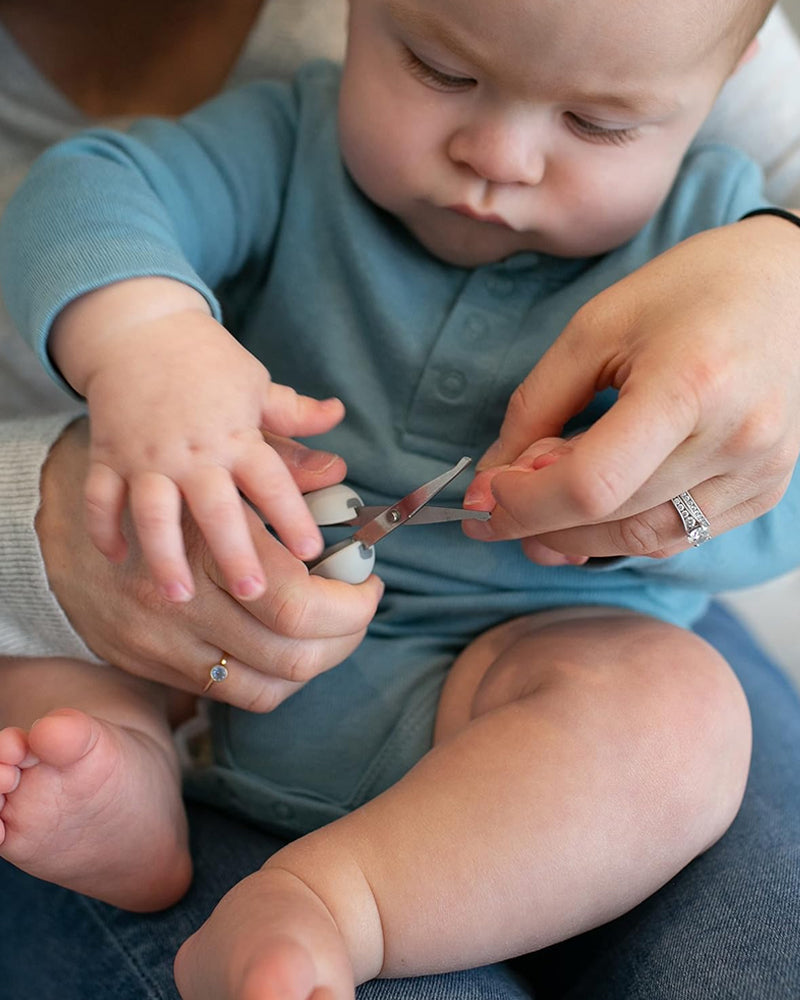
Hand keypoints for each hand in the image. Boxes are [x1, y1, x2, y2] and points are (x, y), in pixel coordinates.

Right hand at [36, 419, 383, 711]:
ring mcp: (163, 632)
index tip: (370, 580)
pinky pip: (227, 696)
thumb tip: (340, 474)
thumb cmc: (153, 480)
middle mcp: (185, 589)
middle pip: (290, 640)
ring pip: (266, 679)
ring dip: (318, 662)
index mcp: (207, 529)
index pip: (298, 591)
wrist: (54, 514)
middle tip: (361, 606)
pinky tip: (287, 654)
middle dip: (347, 629)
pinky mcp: (147, 660)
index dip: (352, 597)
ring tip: (333, 632)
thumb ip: (284, 458)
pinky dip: (273, 684)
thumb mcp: (217, 448)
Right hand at [51, 277, 343, 602]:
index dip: (292, 516)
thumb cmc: (206, 360)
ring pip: (154, 515)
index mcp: (237, 436)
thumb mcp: (256, 383)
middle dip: (234, 552)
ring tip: (178, 596)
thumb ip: (295, 413)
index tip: (311, 550)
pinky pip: (101, 498)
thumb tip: (338, 416)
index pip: (271, 481)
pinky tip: (115, 561)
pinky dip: (102, 530)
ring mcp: (147, 458)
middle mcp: (193, 453)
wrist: (137, 327)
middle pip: (216, 509)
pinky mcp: (109, 457)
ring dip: (165, 556)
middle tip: (253, 592)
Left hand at [463, 216, 799, 559]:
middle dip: (536, 519)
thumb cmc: (691, 290)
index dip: (525, 503)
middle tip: (498, 500)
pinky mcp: (764, 491)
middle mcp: (736, 439)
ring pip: (642, 541)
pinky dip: (621, 533)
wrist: (791, 285)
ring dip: (573, 538)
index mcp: (690, 384)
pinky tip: (591, 510)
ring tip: (536, 509)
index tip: (484, 496)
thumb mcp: (595, 328)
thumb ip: (536, 407)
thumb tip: (491, 480)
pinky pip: (678, 537)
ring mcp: (759, 473)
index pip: (592, 484)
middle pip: (612, 518)